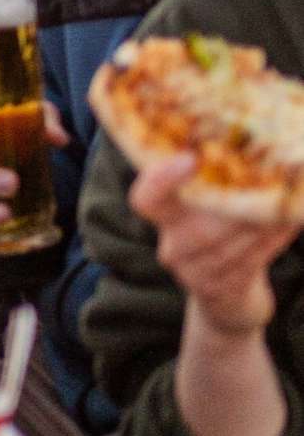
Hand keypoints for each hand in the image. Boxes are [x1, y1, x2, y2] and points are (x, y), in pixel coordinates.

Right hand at [130, 153, 301, 335]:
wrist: (225, 295)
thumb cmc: (220, 231)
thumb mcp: (209, 203)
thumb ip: (222, 176)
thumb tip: (268, 140)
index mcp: (164, 215)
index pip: (147, 199)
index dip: (161, 180)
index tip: (188, 160)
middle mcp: (174, 245)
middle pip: (201, 229)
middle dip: (240, 208)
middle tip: (272, 181)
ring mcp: (195, 271)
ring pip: (233, 245)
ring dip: (266, 222)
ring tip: (289, 199)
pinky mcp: (222, 289)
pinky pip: (251, 260)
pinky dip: (274, 238)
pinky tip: (288, 222)